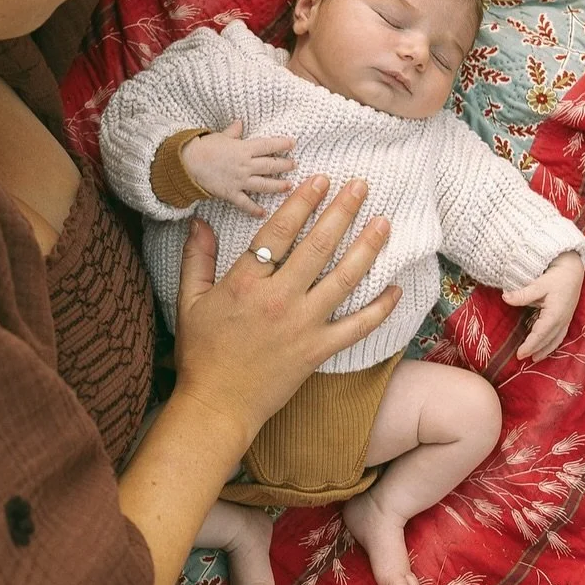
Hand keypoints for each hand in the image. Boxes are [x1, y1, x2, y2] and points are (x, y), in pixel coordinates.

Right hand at [173, 175, 399, 440]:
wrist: (217, 405)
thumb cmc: (201, 353)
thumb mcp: (189, 300)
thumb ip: (197, 258)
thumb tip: (200, 221)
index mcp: (245, 282)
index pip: (279, 231)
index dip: (303, 202)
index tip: (321, 179)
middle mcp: (278, 298)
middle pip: (318, 246)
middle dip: (342, 212)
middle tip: (361, 187)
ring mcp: (302, 324)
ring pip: (344, 279)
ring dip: (367, 248)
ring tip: (384, 222)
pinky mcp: (318, 350)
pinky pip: (357, 326)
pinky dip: (380, 308)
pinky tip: (395, 287)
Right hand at [182, 121, 295, 217]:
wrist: (187, 163)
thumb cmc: (204, 147)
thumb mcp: (220, 136)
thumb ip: (233, 132)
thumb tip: (240, 123)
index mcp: (244, 149)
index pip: (267, 145)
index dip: (282, 144)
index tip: (292, 143)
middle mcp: (245, 165)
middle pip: (270, 166)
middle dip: (284, 165)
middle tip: (294, 165)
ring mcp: (239, 180)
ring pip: (263, 184)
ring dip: (277, 186)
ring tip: (288, 186)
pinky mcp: (231, 193)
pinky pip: (245, 203)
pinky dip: (254, 209)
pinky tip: (263, 213)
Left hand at [503, 250, 584, 359]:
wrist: (574, 270)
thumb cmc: (557, 277)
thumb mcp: (539, 284)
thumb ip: (523, 294)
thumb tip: (505, 298)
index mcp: (555, 314)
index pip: (540, 334)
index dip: (530, 345)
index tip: (519, 354)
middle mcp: (562, 320)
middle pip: (547, 340)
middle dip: (535, 350)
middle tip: (521, 358)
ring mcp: (566, 320)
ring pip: (555, 340)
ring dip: (545, 350)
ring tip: (534, 358)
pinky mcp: (566, 317)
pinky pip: (560, 335)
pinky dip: (552, 343)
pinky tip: (546, 346)